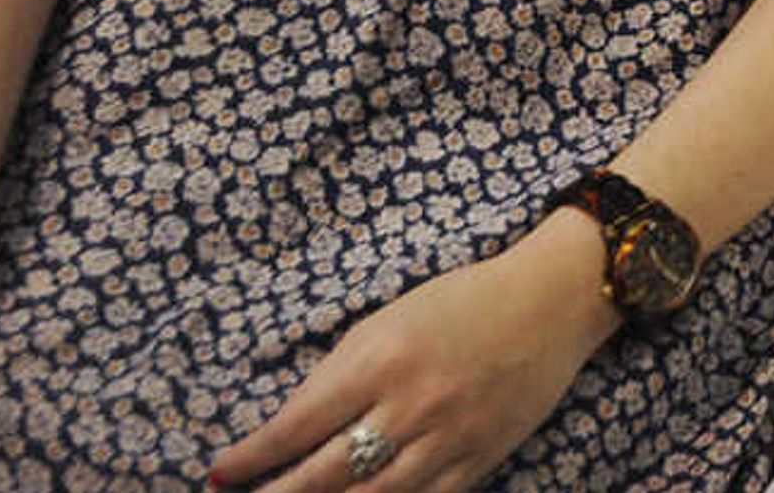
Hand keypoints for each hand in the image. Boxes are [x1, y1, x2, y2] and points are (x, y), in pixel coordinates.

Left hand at [209, 224, 619, 489]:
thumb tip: (290, 432)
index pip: (296, 425)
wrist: (555, 299)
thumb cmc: (463, 300)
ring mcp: (448, 436)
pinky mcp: (480, 457)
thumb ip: (340, 374)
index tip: (219, 475)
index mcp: (381, 359)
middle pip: (324, 474)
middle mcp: (411, 403)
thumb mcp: (388, 320)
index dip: (251, 458)